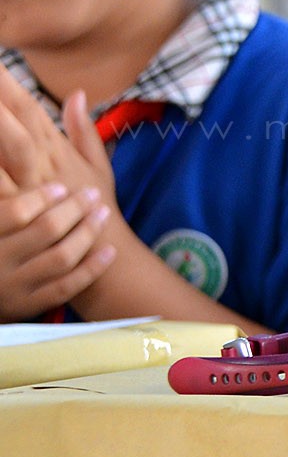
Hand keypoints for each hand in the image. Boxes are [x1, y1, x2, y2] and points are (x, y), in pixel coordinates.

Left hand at [0, 76, 118, 224]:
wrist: (102, 251)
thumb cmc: (97, 209)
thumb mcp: (97, 165)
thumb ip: (83, 129)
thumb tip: (78, 93)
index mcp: (57, 149)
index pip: (30, 107)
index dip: (10, 83)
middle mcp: (42, 162)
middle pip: (16, 121)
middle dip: (0, 95)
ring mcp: (30, 186)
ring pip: (6, 148)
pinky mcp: (19, 210)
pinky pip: (0, 187)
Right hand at [0, 182, 115, 320]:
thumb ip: (7, 190)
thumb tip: (26, 150)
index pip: (15, 213)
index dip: (41, 197)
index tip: (61, 186)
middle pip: (45, 231)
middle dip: (74, 208)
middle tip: (91, 194)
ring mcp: (13, 287)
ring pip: (61, 258)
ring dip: (88, 232)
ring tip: (103, 213)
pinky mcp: (29, 306)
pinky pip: (66, 287)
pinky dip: (92, 268)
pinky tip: (110, 251)